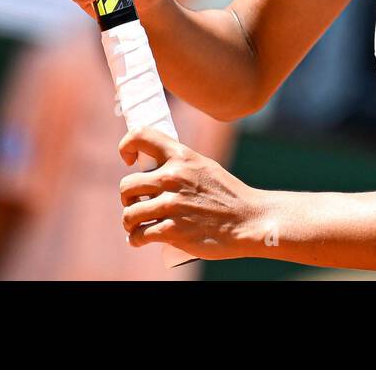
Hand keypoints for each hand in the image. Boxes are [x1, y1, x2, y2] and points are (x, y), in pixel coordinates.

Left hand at [118, 127, 261, 259]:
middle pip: (127, 185)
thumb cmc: (229, 196)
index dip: (126, 146)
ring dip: (129, 222)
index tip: (129, 161)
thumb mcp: (206, 168)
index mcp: (182, 157)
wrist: (249, 221)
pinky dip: (135, 240)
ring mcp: (172, 205)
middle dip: (127, 198)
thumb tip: (158, 170)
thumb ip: (182, 165)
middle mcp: (173, 178)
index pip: (141, 136)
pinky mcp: (172, 231)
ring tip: (135, 225)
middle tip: (136, 204)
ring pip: (129, 214)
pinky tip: (139, 239)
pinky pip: (139, 235)